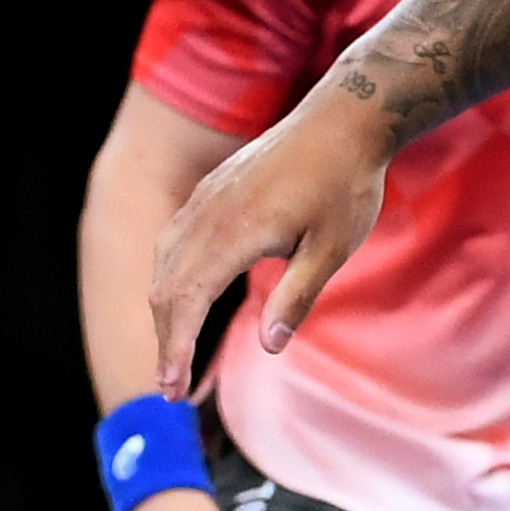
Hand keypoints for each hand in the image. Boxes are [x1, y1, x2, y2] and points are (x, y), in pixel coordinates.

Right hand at [146, 98, 389, 395]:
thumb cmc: (345, 186)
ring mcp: (204, 200)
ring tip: (176, 356)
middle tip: (171, 390)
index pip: (187, 301)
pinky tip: (182, 302)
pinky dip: (170, 280)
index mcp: (234, 232)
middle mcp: (206, 215)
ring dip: (165, 313)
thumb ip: (297, 297)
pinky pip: (173, 242)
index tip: (172, 388)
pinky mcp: (209, 192)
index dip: (176, 348)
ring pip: (164, 265)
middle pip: (166, 289)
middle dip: (165, 341)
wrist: (342, 120)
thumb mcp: (332, 248)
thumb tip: (269, 347)